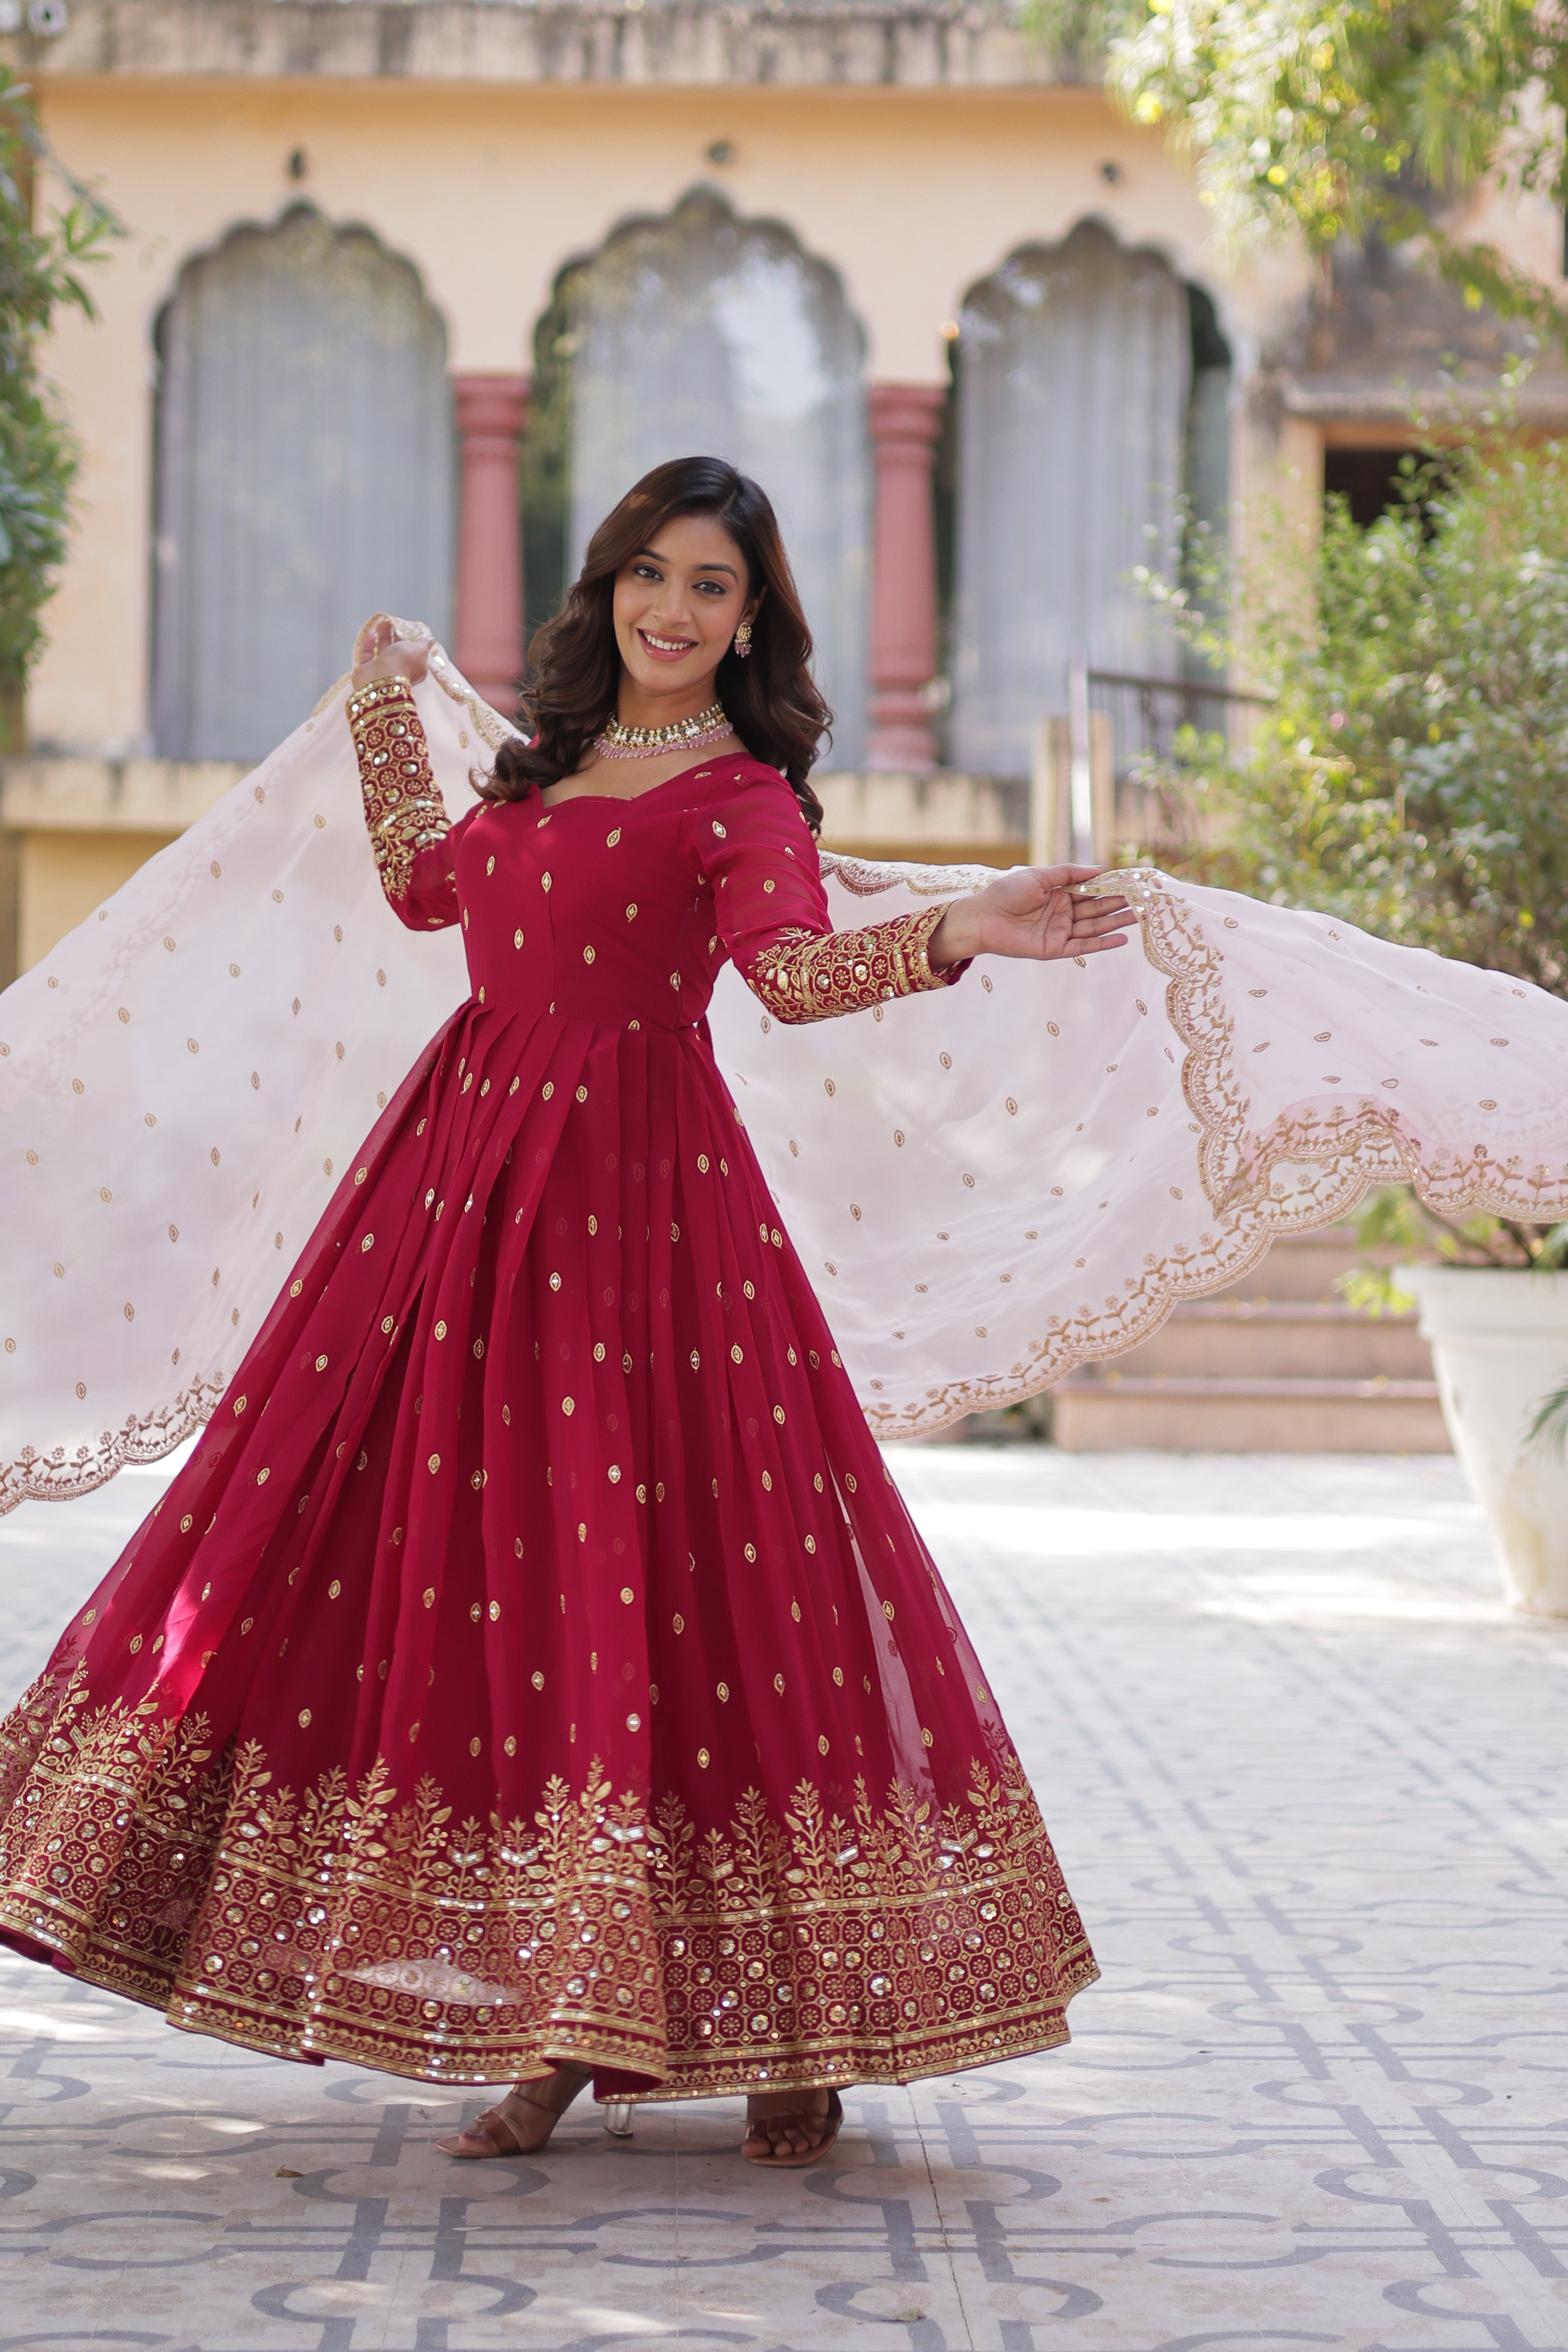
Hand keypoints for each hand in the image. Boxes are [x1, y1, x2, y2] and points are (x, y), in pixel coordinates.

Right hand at [351, 613, 431, 691]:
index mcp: (415, 668)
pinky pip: (367, 657)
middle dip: (395, 636)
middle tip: (391, 622)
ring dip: (382, 638)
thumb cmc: (403, 662)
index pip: (414, 653)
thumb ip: (424, 644)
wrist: (382, 679)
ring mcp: (383, 672)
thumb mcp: (419, 650)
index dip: (411, 641)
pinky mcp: (367, 672)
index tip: (406, 628)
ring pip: (383, 652)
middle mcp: (399, 671)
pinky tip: (370, 634)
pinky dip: (369, 646)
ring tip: (381, 623)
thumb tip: (431, 639)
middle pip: (397, 651)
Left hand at [928, 865, 1130, 969]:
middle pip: (1097, 910)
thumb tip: (1099, 870)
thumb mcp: (1039, 876)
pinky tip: (1121, 939)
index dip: (1111, 888)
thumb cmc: (1006, 892)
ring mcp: (1060, 932)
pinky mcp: (1055, 949)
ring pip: (1094, 928)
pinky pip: (1083, 947)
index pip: (1092, 891)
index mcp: (1060, 894)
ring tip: (1140, 917)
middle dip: (1120, 905)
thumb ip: (1068, 874)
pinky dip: (1102, 944)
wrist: (983, 917)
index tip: (1133, 885)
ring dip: (1116, 923)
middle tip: (1144, 902)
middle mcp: (1063, 913)